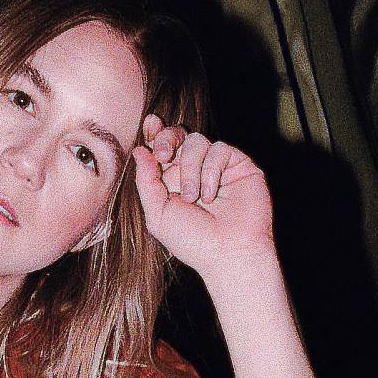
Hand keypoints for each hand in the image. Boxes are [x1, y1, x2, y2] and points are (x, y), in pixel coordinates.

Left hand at [133, 118, 274, 277]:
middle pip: (178, 134)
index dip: (155, 133)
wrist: (228, 253)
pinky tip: (211, 196)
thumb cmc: (193, 241)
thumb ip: (146, 182)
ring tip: (193, 198)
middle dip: (167, 139)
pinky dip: (210, 172)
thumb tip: (139, 150)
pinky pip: (219, 149)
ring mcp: (217, 166)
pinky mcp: (238, 164)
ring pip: (196, 140)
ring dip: (190, 168)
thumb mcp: (157, 214)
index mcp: (172, 180)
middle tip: (163, 154)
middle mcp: (194, 169)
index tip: (149, 124)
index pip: (162, 147)